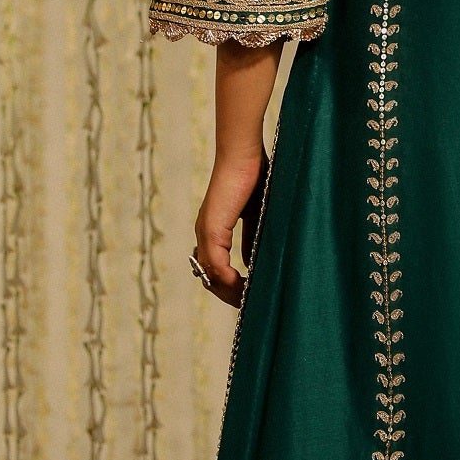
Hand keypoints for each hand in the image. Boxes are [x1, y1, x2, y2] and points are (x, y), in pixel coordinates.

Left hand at [193, 150, 262, 309]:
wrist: (244, 155)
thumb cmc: (253, 177)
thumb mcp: (256, 215)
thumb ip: (251, 238)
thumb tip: (249, 263)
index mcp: (213, 231)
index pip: (214, 269)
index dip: (229, 286)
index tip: (247, 295)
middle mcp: (204, 234)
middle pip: (210, 277)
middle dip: (228, 295)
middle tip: (248, 304)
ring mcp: (206, 232)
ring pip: (211, 275)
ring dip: (229, 291)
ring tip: (248, 300)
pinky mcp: (212, 228)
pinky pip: (216, 264)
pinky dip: (228, 279)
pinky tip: (243, 284)